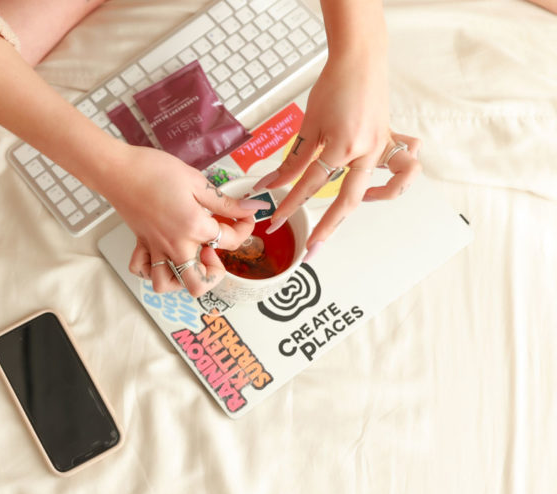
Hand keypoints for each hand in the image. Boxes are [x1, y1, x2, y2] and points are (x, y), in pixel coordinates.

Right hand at [94, 144, 268, 296]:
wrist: (118, 170)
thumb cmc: (155, 171)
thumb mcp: (197, 182)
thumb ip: (225, 202)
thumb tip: (252, 208)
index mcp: (194, 228)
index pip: (230, 240)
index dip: (245, 227)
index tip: (245, 215)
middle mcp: (175, 246)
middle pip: (199, 283)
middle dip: (214, 274)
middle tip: (214, 251)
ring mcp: (155, 248)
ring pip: (167, 285)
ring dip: (182, 279)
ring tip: (190, 259)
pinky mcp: (141, 244)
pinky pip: (144, 270)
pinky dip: (152, 270)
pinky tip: (163, 255)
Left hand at [255, 46, 420, 258]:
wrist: (360, 59)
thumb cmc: (334, 86)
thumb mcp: (309, 124)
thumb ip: (295, 159)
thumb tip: (274, 184)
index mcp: (343, 146)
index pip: (310, 185)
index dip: (289, 205)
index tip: (275, 222)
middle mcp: (368, 150)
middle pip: (347, 199)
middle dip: (328, 227)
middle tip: (312, 248)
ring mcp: (384, 146)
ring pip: (393, 183)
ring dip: (379, 199)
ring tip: (358, 204)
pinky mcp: (392, 140)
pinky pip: (405, 163)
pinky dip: (398, 177)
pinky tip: (378, 183)